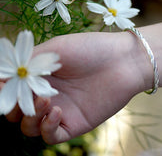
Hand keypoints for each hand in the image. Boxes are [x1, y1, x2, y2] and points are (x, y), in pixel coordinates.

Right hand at [4, 31, 151, 143]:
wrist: (124, 61)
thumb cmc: (91, 49)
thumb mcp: (55, 50)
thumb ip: (29, 62)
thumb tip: (3, 75)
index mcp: (41, 77)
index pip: (12, 90)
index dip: (4, 90)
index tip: (4, 83)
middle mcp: (48, 95)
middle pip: (17, 111)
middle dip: (13, 105)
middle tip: (23, 93)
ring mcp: (62, 110)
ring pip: (30, 126)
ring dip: (29, 116)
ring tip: (45, 99)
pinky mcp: (76, 123)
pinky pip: (52, 136)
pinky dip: (47, 127)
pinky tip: (57, 111)